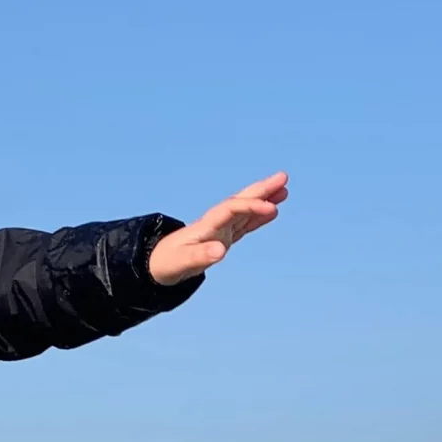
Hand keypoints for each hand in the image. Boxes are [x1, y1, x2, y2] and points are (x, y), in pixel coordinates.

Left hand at [148, 172, 287, 284]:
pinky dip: (259, 216)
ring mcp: (221, 228)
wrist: (157, 264)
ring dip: (264, 198)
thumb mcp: (182, 262)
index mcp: (207, 225)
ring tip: (284, 189)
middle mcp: (216, 222)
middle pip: (241, 200)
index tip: (272, 209)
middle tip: (283, 177)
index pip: (232, 209)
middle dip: (262, 189)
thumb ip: (201, 256)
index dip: (252, 207)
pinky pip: (245, 223)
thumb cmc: (167, 263)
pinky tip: (273, 211)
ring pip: (246, 209)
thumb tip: (221, 251)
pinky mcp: (224, 237)